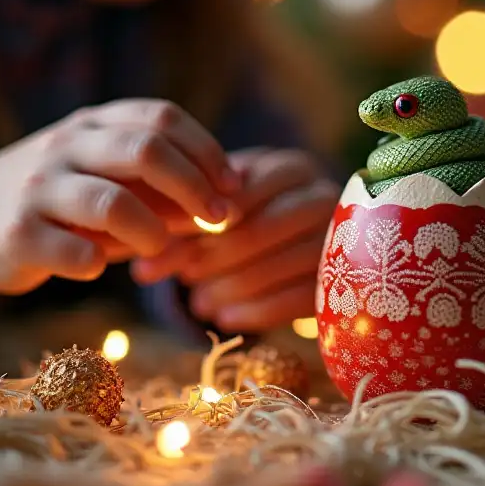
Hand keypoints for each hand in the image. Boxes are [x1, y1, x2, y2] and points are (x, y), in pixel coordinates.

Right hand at [0, 100, 235, 302]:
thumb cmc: (62, 197)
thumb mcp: (108, 176)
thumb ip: (162, 186)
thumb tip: (226, 207)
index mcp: (95, 123)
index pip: (161, 117)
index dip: (206, 150)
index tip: (234, 185)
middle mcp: (66, 145)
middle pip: (144, 149)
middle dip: (194, 186)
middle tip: (220, 219)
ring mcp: (38, 187)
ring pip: (113, 202)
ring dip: (153, 230)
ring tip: (161, 247)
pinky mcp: (16, 235)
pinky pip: (74, 252)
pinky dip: (99, 262)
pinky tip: (100, 266)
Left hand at [130, 148, 338, 330]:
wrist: (303, 236)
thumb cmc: (250, 215)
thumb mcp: (222, 209)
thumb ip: (185, 227)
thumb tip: (141, 269)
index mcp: (291, 167)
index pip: (245, 192)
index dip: (204, 220)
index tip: (166, 243)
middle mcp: (322, 196)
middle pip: (266, 228)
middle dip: (218, 256)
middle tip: (184, 278)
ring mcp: (338, 238)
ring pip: (283, 264)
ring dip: (235, 287)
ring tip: (198, 303)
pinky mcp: (343, 279)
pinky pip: (299, 298)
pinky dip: (258, 311)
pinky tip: (225, 318)